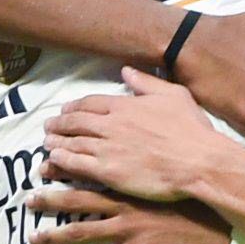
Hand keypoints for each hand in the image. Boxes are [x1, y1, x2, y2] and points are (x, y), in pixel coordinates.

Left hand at [27, 183, 236, 243]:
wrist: (220, 227)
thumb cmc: (199, 200)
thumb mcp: (174, 175)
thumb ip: (153, 164)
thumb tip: (143, 152)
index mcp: (132, 185)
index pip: (91, 172)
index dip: (66, 168)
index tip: (45, 165)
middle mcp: (124, 205)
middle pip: (79, 200)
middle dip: (51, 199)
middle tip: (28, 199)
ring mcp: (129, 229)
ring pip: (83, 231)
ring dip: (55, 235)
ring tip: (33, 238)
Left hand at [42, 67, 243, 202]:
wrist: (198, 162)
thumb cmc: (192, 131)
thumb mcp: (175, 96)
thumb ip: (147, 83)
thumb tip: (126, 71)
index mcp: (126, 106)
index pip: (91, 103)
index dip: (74, 107)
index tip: (65, 110)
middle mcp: (112, 124)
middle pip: (76, 121)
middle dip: (59, 123)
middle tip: (48, 126)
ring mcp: (108, 148)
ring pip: (72, 142)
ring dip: (56, 142)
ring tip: (46, 144)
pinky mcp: (108, 172)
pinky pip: (77, 164)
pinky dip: (62, 161)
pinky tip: (53, 160)